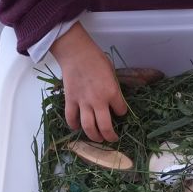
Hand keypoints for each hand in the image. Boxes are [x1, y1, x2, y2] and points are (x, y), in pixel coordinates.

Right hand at [50, 22, 126, 141]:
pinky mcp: (70, 100)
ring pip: (88, 127)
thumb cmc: (96, 59)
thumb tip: (113, 100)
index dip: (121, 112)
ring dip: (94, 136)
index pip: (121, 111)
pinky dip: (73, 125)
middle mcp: (98, 101)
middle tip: (112, 139)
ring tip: (97, 138)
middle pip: (105, 127)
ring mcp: (83, 102)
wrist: (76, 52)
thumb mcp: (112, 73)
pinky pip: (71, 118)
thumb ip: (113, 89)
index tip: (119, 112)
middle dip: (110, 136)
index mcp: (112, 92)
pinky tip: (76, 127)